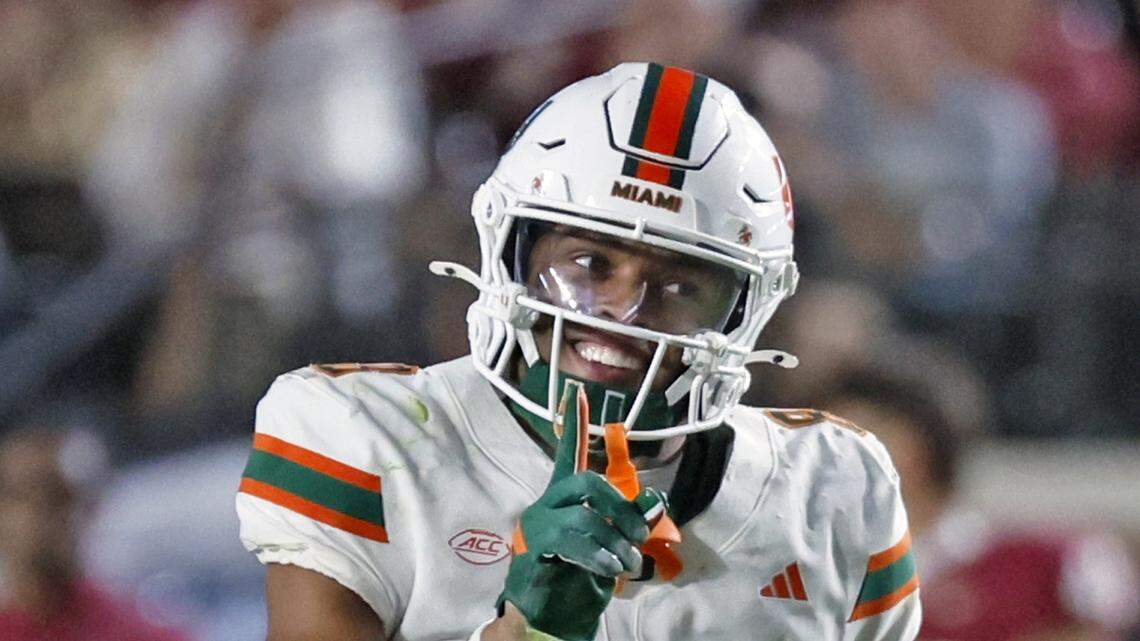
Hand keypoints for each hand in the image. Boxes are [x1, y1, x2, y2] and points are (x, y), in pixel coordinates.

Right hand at [499, 382, 648, 640]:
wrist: (552, 613)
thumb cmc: (580, 575)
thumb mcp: (616, 545)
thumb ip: (632, 521)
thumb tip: (656, 500)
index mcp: (566, 496)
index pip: (570, 451)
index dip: (575, 423)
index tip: (577, 391)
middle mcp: (548, 502)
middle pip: (587, 483)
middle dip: (620, 508)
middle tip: (640, 534)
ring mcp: (538, 524)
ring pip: (584, 518)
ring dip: (615, 542)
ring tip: (628, 563)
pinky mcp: (534, 548)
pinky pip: (572, 544)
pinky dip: (599, 557)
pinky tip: (611, 570)